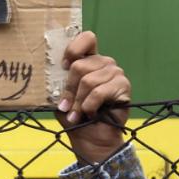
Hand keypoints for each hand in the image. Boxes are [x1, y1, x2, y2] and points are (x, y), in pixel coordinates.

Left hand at [57, 31, 129, 165]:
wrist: (91, 139)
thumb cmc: (75, 117)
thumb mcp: (60, 98)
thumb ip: (58, 84)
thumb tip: (55, 74)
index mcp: (88, 61)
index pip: (86, 39)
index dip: (73, 50)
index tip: (63, 67)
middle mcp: (103, 64)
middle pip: (80, 66)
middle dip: (69, 90)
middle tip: (67, 107)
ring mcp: (115, 73)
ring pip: (88, 80)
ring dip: (78, 102)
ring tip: (77, 114)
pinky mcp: (123, 86)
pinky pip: (99, 91)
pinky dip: (89, 105)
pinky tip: (91, 113)